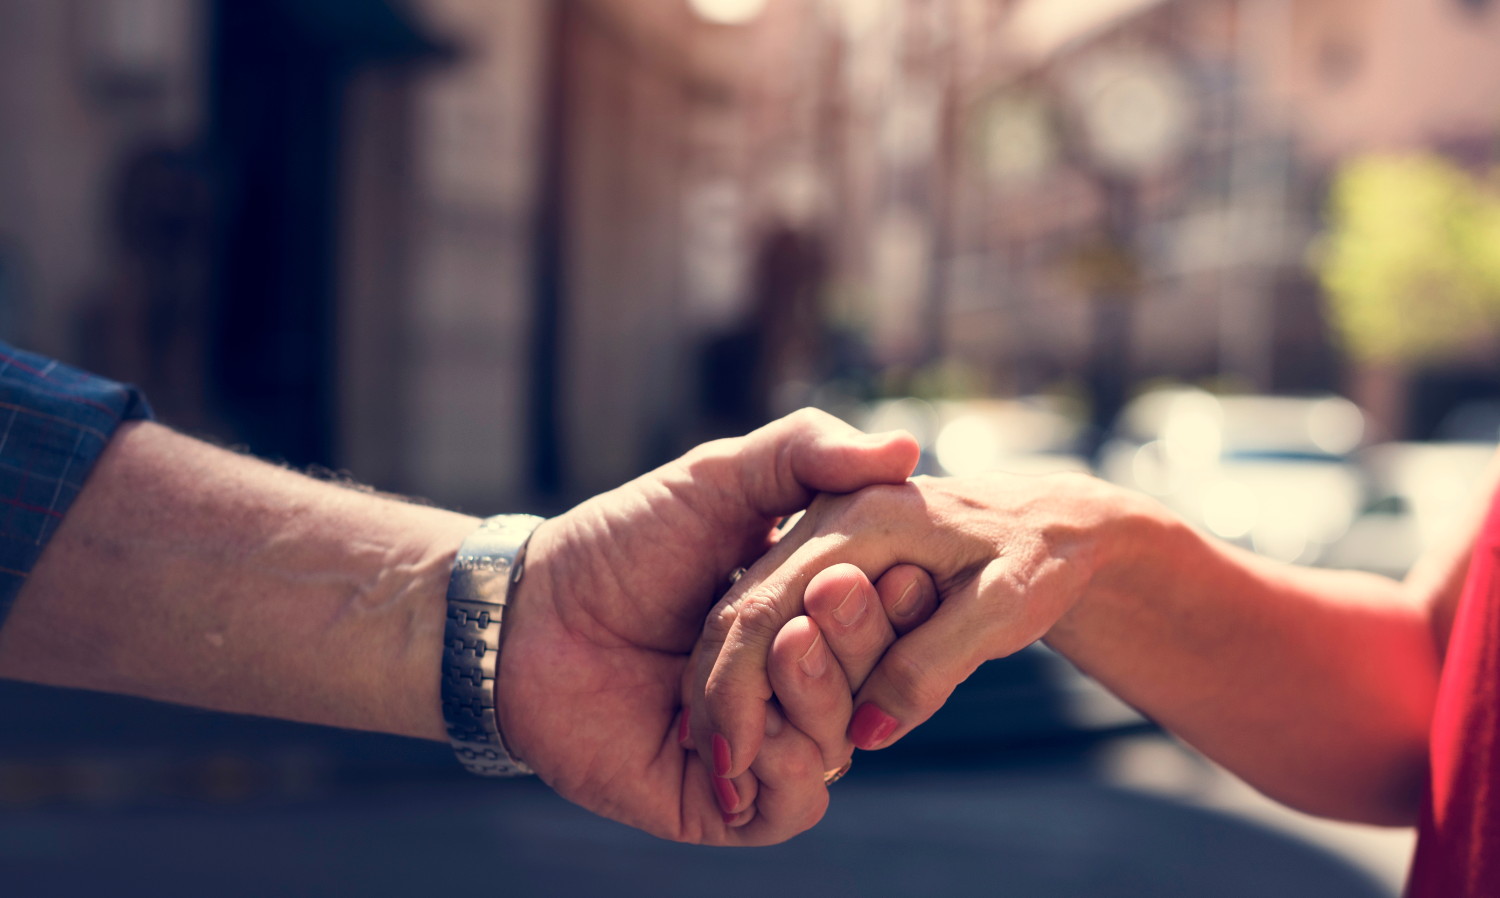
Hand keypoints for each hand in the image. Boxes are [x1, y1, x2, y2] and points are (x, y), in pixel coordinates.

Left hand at [495, 409, 919, 844]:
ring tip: (785, 641)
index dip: (901, 600)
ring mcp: (763, 745)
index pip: (893, 625)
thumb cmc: (625, 540)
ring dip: (819, 694)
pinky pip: (791, 806)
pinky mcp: (723, 804)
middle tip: (829, 592)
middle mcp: (798, 686)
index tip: (891, 563)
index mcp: (813, 617)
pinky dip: (783, 766)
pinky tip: (747, 725)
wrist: (530, 611)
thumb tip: (908, 452)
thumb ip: (807, 452)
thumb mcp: (719, 476)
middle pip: (875, 686)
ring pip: (837, 747)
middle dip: (860, 640)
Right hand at [690, 472, 1135, 779]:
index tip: (732, 761)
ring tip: (720, 760)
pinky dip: (749, 666)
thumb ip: (932, 666)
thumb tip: (864, 734)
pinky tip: (749, 718)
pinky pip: (771, 609)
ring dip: (723, 684)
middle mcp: (829, 515)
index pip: (769, 608)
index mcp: (863, 517)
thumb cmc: (1041, 559)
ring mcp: (823, 530)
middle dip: (716, 693)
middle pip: (740, 610)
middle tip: (716, 773)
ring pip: (744, 610)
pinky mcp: (826, 553)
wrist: (1057, 521)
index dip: (739, 688)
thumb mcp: (1005, 610)